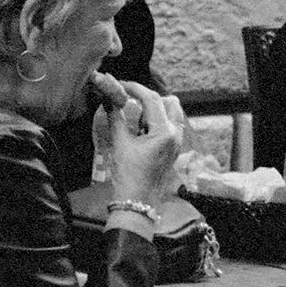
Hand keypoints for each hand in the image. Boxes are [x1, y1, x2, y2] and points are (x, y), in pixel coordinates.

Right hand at [100, 78, 185, 204]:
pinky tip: (140, 129)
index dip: (135, 88)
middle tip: (127, 99)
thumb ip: (115, 118)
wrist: (137, 202)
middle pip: (167, 101)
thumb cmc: (128, 176)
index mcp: (165, 132)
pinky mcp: (174, 148)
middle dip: (147, 97)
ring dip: (154, 109)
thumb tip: (108, 99)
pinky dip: (156, 120)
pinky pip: (170, 125)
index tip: (120, 84)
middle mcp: (176, 134)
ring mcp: (177, 141)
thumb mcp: (119, 144)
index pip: (152, 99)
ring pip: (171, 112)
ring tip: (134, 118)